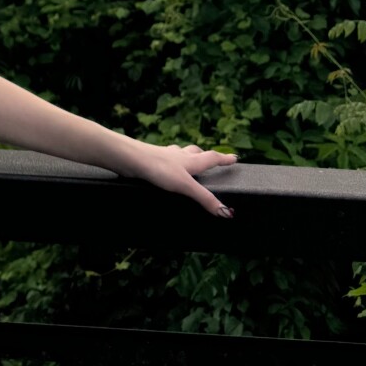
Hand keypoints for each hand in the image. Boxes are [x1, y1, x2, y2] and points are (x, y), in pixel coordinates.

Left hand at [122, 140, 237, 217]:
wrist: (131, 158)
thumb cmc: (159, 168)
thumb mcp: (185, 185)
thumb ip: (205, 198)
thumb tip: (227, 212)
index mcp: (190, 161)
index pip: (212, 158)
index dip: (224, 159)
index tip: (234, 157)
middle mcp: (179, 156)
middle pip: (196, 152)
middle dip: (206, 155)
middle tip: (213, 158)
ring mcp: (165, 156)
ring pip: (180, 153)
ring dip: (187, 155)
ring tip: (189, 159)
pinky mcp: (153, 160)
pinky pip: (166, 158)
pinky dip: (171, 160)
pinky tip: (166, 166)